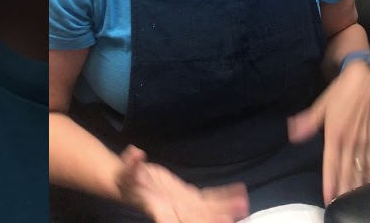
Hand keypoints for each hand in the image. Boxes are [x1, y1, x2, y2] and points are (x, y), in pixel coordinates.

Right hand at [116, 145, 249, 222]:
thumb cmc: (126, 179)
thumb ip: (130, 164)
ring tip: (243, 207)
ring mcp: (184, 204)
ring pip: (207, 209)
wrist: (131, 184)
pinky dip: (224, 196)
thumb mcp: (125, 172)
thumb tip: (136, 153)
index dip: (178, 222)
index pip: (169, 219)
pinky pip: (209, 198)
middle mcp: (173, 209)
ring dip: (224, 209)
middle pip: (194, 218)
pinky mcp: (189, 196)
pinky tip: (239, 193)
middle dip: (211, 220)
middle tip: (228, 221)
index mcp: (157, 206)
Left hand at [286, 62, 369, 204]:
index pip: (332, 163)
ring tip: (354, 201)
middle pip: (347, 170)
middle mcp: (350, 140)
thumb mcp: (321, 104)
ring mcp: (362, 140)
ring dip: (357, 185)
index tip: (328, 197)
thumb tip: (293, 132)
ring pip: (360, 168)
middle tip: (339, 207)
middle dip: (343, 190)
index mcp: (336, 134)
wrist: (363, 79)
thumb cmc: (340, 92)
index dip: (330, 181)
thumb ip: (308, 121)